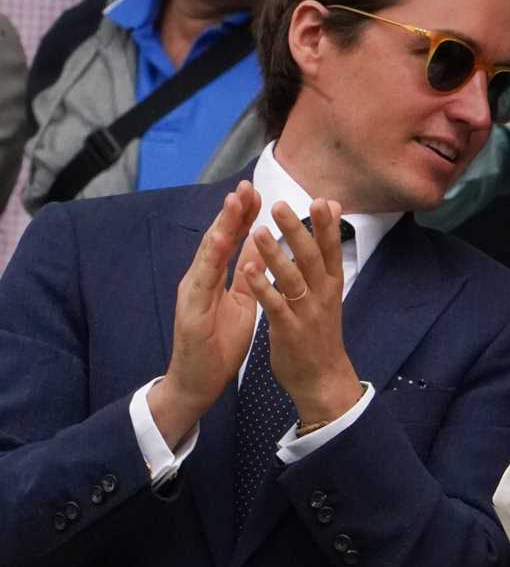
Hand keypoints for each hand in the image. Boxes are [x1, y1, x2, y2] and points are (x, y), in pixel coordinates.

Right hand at [149, 181, 260, 447]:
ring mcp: (193, 293)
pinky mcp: (190, 311)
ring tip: (233, 202)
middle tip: (246, 185)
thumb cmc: (218, 344)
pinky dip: (210, 260)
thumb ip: (247, 275)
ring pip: (207, 254)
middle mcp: (201, 280)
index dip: (244, 217)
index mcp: (215, 278)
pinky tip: (219, 241)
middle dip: (232, 212)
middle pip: (217, 239)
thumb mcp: (241, 303)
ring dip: (220, 226)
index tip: (258, 192)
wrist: (197, 382)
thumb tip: (262, 248)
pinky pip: (202, 282)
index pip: (231, 241)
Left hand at [242, 198, 362, 426]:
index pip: (331, 251)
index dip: (327, 227)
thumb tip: (333, 233)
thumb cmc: (321, 335)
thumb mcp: (330, 297)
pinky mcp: (289, 331)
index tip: (322, 200)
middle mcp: (322, 297)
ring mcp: (306, 314)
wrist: (323, 381)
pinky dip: (263, 287)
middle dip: (298, 232)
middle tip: (281, 205)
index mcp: (332, 287)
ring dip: (275, 255)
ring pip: (292, 280)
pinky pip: (275, 306)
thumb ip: (327, 263)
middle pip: (312, 259)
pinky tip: (249, 270)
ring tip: (258, 230)